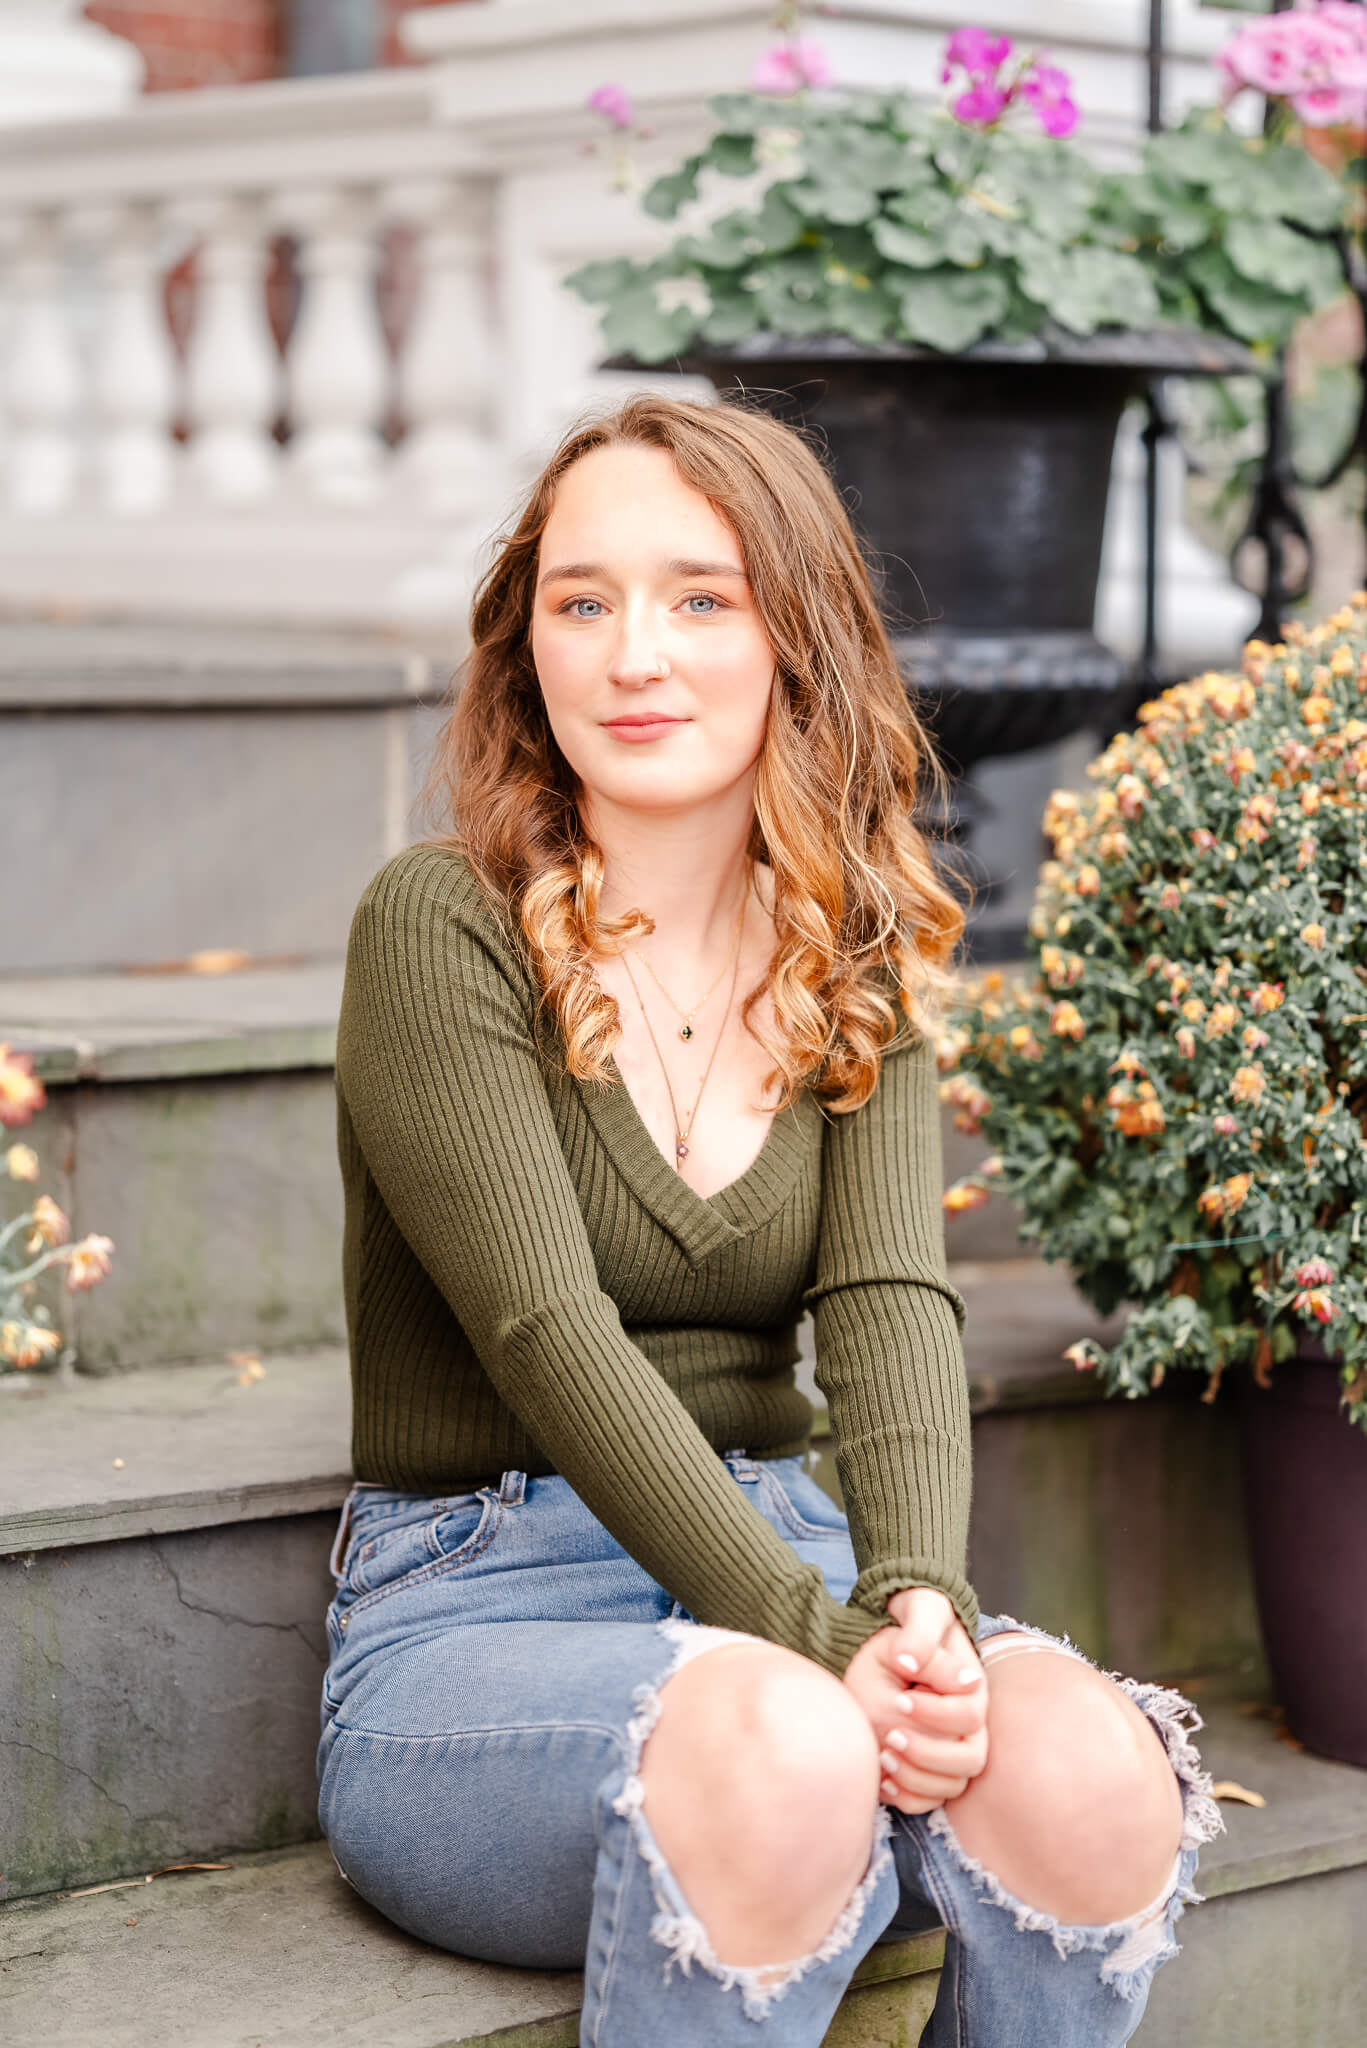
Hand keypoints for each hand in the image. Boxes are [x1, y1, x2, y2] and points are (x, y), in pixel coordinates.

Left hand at [841, 1587, 988, 1814]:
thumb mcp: (919, 1611)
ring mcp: (952, 1747)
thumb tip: (910, 1661)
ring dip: (916, 1777)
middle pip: (970, 1760)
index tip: (900, 1698)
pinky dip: (907, 1795)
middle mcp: (969, 1723)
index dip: (935, 1712)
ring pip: (951, 1785)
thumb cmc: (914, 1621)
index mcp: (970, 1687)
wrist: (900, 1638)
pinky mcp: (931, 1767)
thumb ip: (919, 1634)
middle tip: (890, 1736)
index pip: (969, 1715)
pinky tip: (881, 1775)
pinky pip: (929, 1799)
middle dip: (928, 1752)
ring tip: (882, 1754)